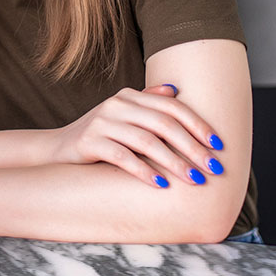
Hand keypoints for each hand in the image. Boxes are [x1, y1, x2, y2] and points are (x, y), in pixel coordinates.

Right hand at [53, 84, 224, 188]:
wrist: (57, 149)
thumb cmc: (98, 135)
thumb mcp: (123, 115)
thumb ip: (147, 102)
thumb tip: (175, 90)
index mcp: (129, 96)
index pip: (171, 107)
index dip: (198, 125)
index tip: (218, 146)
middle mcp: (116, 104)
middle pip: (163, 124)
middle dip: (192, 147)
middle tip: (213, 168)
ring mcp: (101, 122)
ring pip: (146, 141)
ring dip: (174, 162)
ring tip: (193, 180)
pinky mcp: (89, 141)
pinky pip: (123, 156)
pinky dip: (144, 171)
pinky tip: (161, 185)